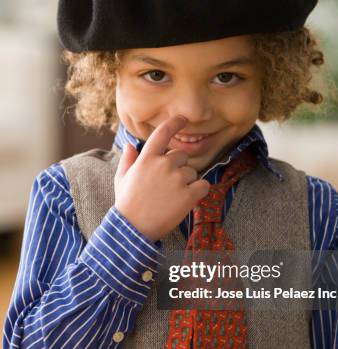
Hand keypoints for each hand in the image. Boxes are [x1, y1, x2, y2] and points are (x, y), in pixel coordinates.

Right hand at [114, 116, 210, 241]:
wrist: (134, 229)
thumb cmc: (127, 204)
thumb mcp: (122, 179)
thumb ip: (128, 160)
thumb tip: (130, 146)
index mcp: (146, 158)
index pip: (163, 133)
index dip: (174, 123)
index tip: (182, 119)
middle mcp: (163, 165)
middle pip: (181, 156)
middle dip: (178, 167)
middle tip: (167, 185)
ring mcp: (177, 179)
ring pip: (192, 171)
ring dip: (187, 181)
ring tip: (173, 196)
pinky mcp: (188, 194)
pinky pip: (203, 185)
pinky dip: (199, 191)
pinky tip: (188, 199)